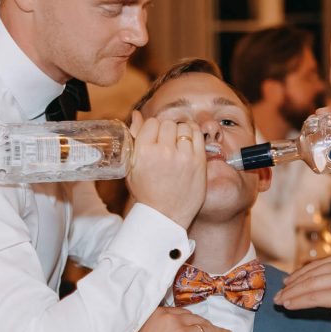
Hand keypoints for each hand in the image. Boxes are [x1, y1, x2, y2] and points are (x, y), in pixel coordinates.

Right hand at [126, 111, 206, 227]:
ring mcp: (183, 156)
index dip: (152, 129)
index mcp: (143, 152)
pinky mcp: (198, 161)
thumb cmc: (146, 193)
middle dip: (166, 131)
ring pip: (184, 127)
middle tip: (166, 143)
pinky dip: (193, 135)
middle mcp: (163, 151)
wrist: (165, 216)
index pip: (151, 123)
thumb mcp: (132, 167)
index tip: (154, 138)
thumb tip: (136, 115)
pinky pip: (198, 135)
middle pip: (167, 123)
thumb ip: (134, 138)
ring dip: (181, 132)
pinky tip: (189, 143)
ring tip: (178, 144)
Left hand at [273, 251, 330, 331]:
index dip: (300, 274)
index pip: (319, 265)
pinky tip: (289, 306)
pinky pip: (314, 297)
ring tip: (280, 301)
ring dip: (291, 294)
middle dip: (292, 285)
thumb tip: (315, 283)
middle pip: (312, 274)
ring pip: (310, 285)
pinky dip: (298, 302)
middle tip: (278, 294)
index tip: (288, 283)